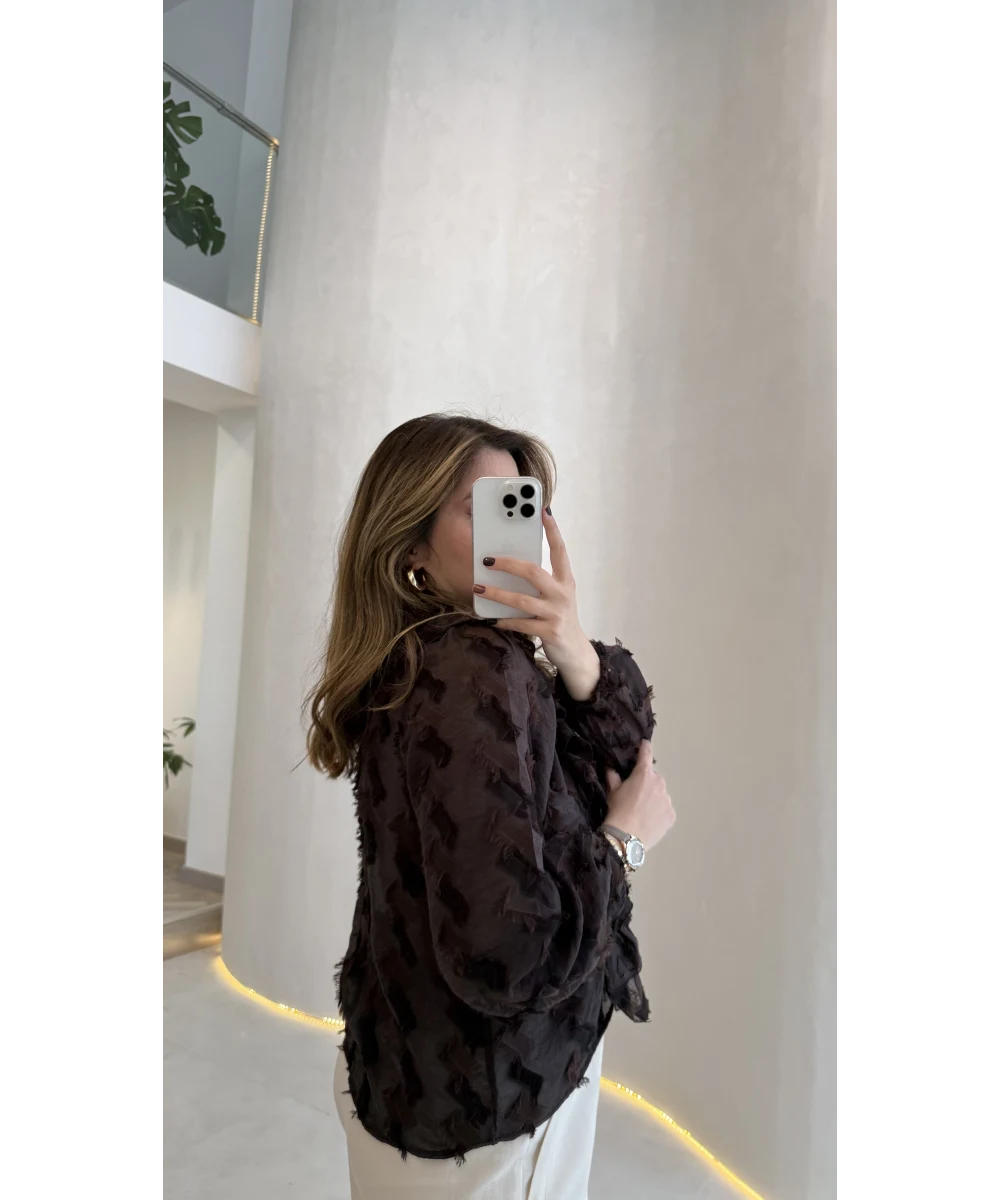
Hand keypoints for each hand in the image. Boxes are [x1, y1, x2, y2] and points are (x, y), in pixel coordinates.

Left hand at [475, 509, 599, 700]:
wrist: (575, 652)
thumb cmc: (559, 617)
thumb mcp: (555, 596)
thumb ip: (540, 582)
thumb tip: (510, 564)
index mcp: (566, 580)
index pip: (560, 550)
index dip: (553, 531)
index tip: (544, 511)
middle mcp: (563, 594)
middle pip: (533, 571)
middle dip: (508, 563)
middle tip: (487, 559)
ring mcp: (556, 613)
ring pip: (521, 599)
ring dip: (497, 593)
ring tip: (478, 587)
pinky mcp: (549, 631)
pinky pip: (520, 623)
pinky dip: (504, 619)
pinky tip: (493, 617)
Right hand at [605, 740, 674, 851]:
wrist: (627, 837)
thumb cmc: (617, 810)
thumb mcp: (612, 792)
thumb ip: (613, 777)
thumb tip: (611, 768)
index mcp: (643, 774)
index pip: (646, 754)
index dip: (644, 747)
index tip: (644, 744)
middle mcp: (659, 783)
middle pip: (654, 778)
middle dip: (647, 782)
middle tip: (636, 794)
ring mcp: (667, 799)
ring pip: (661, 794)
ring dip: (654, 797)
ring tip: (643, 811)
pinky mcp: (672, 814)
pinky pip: (665, 809)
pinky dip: (659, 811)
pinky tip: (650, 820)